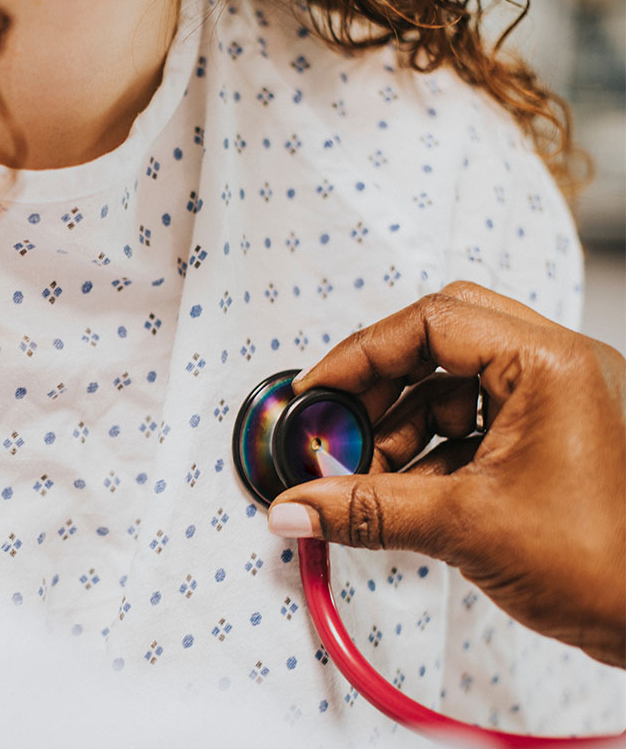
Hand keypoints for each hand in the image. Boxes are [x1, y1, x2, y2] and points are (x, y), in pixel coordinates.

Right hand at [268, 282, 625, 667]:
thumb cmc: (606, 568)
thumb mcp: (465, 527)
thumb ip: (367, 510)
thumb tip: (297, 507)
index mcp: (548, 365)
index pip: (432, 322)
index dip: (362, 354)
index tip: (321, 389)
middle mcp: (556, 367)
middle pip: (441, 340)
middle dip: (383, 383)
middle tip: (343, 421)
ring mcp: (554, 397)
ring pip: (454, 383)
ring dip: (403, 425)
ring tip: (370, 473)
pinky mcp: (546, 431)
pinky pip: (473, 418)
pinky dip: (431, 448)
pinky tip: (405, 488)